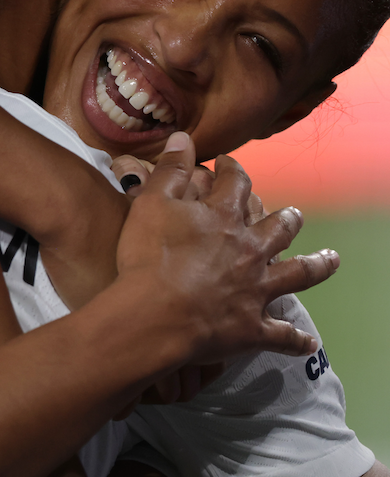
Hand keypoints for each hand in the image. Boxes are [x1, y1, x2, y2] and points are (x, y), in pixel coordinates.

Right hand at [114, 132, 337, 361]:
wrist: (154, 313)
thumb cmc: (148, 256)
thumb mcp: (150, 203)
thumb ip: (170, 169)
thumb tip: (184, 137)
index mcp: (224, 218)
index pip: (236, 184)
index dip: (233, 170)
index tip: (227, 164)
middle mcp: (250, 250)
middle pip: (280, 228)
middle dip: (287, 218)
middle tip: (292, 215)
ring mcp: (257, 289)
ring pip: (298, 273)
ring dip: (317, 265)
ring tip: (330, 259)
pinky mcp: (253, 326)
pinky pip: (282, 335)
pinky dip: (296, 340)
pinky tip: (308, 343)